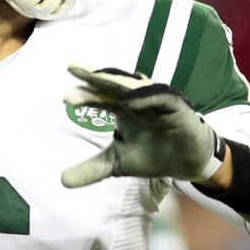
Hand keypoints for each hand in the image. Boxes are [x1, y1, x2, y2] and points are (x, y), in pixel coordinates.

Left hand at [61, 65, 223, 187]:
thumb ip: (92, 169)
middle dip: (93, 77)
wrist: (187, 162)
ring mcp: (155, 100)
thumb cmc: (152, 155)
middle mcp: (136, 100)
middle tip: (73, 68)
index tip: (65, 99)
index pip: (99, 97)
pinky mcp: (175, 106)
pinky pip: (159, 97)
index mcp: (121, 109)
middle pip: (111, 84)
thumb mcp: (117, 164)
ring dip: (114, 81)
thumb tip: (62, 181)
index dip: (84, 95)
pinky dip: (144, 97)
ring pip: (133, 86)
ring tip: (95, 76)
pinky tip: (128, 100)